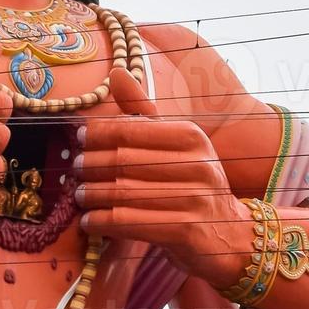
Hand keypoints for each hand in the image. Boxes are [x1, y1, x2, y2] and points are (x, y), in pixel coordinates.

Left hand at [74, 68, 250, 286]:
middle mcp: (197, 164)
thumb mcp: (176, 144)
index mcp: (191, 136)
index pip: (133, 129)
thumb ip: (143, 111)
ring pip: (125, 193)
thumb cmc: (195, 183)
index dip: (100, 133)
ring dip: (94, 195)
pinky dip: (104, 222)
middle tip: (74, 169)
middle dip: (92, 165)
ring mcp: (195, 199)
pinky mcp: (188, 231)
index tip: (79, 138)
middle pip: (125, 161)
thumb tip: (116, 72)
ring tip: (78, 195)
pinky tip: (90, 222)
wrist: (234, 236)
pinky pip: (132, 223)